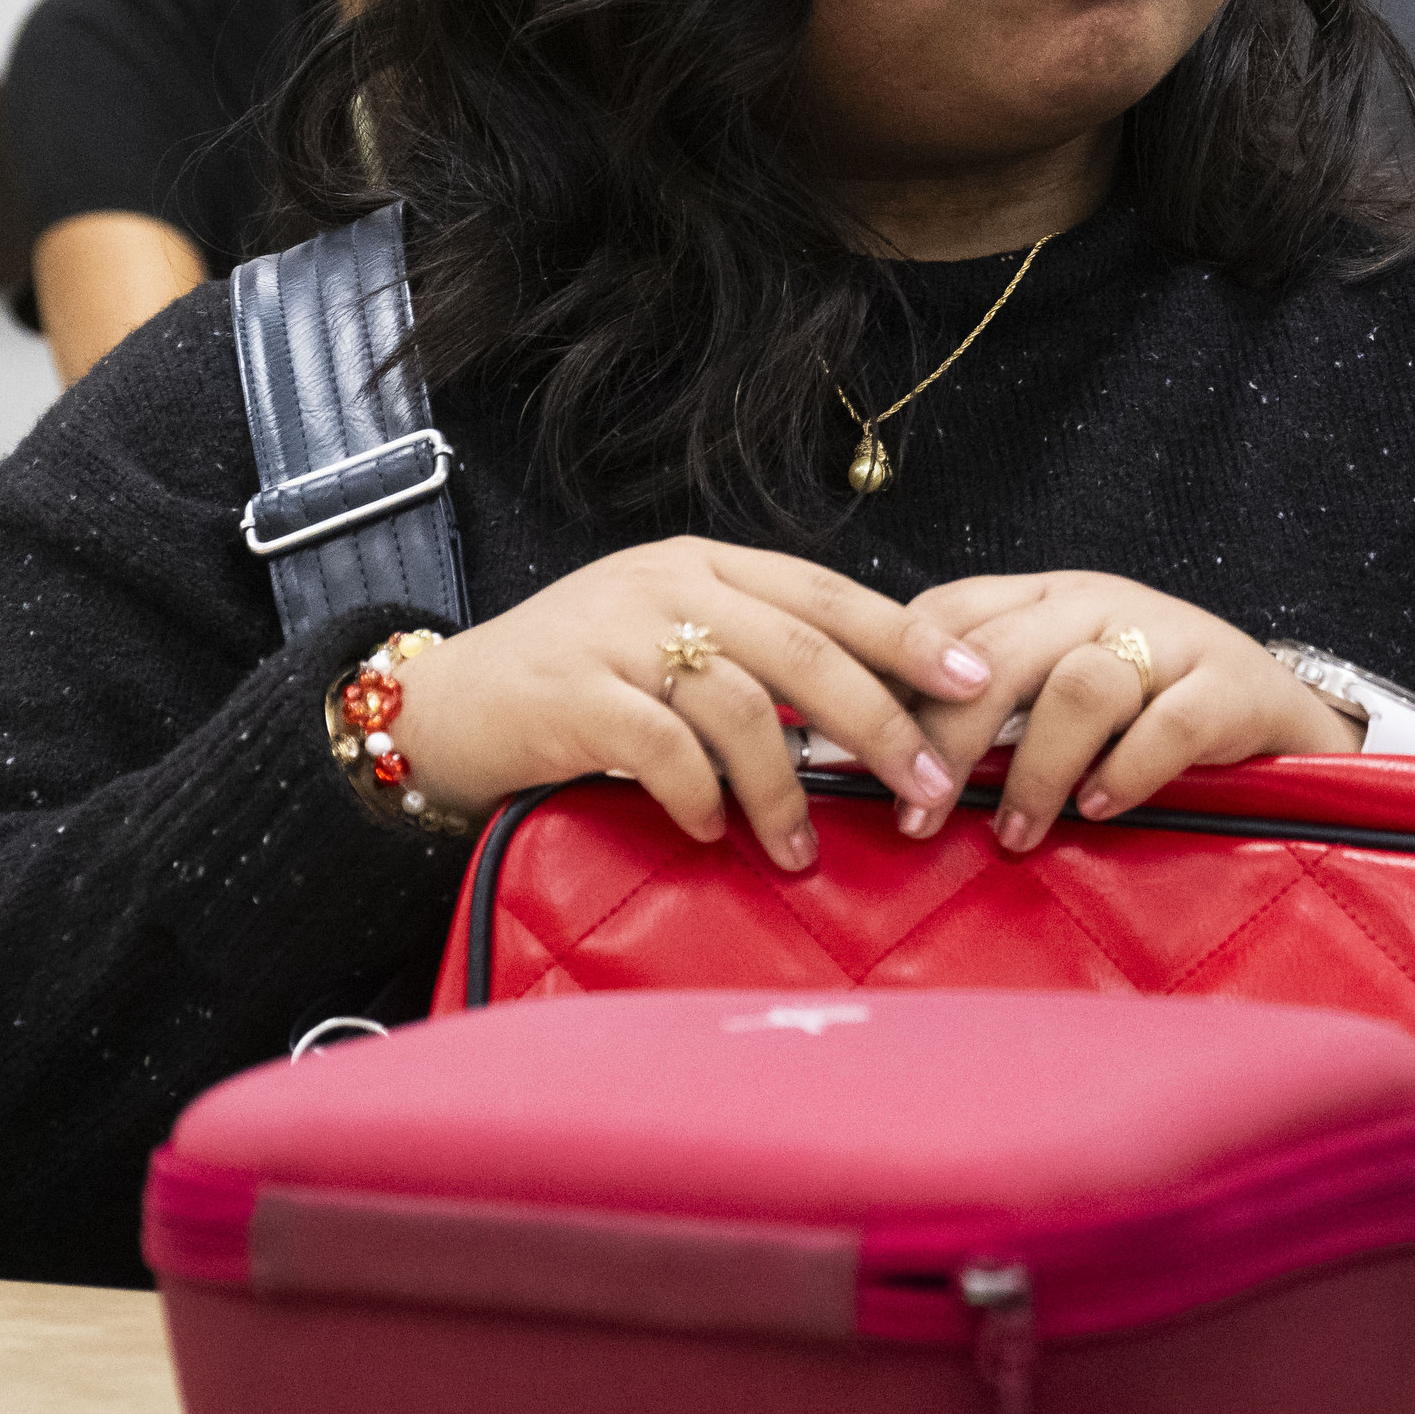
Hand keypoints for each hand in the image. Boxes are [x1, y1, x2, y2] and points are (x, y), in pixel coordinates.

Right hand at [396, 538, 992, 867]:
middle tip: (929, 784)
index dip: (908, 634)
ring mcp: (616, 634)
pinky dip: (699, 794)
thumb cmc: (574, 683)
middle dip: (878, 720)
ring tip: (802, 847)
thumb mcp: (670, 641)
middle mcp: (667, 586)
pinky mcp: (570, 693)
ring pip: (740, 703)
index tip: (975, 678)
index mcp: (706, 566)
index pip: (829, 592)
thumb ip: (756, 658)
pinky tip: (712, 830)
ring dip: (785, 786)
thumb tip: (870, 714)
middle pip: (803, 648)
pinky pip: (661, 745)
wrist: (439, 707)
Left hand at [896, 572, 1358, 851]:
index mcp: (1048, 597)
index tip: (853, 753)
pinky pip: (1167, 726)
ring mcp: (1169, 639)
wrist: (1279, 713)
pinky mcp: (1228, 685)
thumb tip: (878, 764)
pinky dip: (1124, 774)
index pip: (949, 611)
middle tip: (918, 817)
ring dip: (1035, 771)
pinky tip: (1099, 811)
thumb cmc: (1151, 711)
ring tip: (1016, 834)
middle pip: (998, 652)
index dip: (893, 678)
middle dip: (944, 739)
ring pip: (1079, 684)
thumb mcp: (1060, 690)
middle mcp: (1101, 603)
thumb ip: (987, 709)